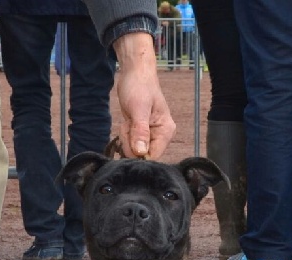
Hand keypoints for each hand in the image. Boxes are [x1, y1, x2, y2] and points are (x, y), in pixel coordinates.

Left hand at [112, 33, 175, 158]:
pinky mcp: (143, 133)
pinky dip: (125, 133)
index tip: (131, 136)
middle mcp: (161, 136)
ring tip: (129, 120)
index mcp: (166, 132)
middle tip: (130, 123)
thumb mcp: (138, 109)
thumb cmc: (139, 86)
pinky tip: (127, 121)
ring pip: (135, 149)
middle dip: (131, 141)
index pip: (153, 156)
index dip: (138, 152)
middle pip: (142, 154)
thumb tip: (141, 153)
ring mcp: (152, 135)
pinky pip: (131, 142)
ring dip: (127, 136)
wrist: (134, 73)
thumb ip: (140, 132)